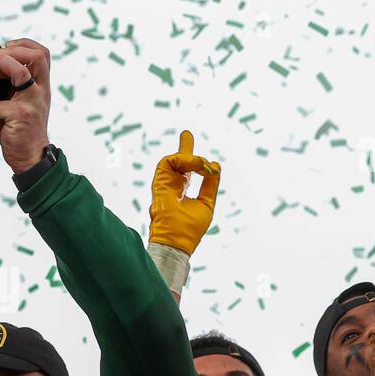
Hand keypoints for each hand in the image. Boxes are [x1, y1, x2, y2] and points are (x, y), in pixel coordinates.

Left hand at [0, 39, 50, 174]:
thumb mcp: (26, 103)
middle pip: (37, 57)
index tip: (6, 44)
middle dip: (13, 49)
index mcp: (42, 86)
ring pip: (21, 72)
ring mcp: (31, 103)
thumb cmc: (26, 130)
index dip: (24, 44)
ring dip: (1, 61)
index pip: (42, 54)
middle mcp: (40, 91)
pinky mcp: (18, 117)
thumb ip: (17, 87)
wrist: (33, 157)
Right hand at [149, 131, 220, 255]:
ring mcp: (164, 184)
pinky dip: (185, 160)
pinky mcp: (158, 183)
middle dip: (185, 148)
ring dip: (191, 158)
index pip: (187, 172)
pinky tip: (197, 164)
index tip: (197, 150)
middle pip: (177, 162)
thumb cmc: (190, 229)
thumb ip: (210, 185)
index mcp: (181, 192)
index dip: (191, 159)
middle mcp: (171, 186)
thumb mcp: (206, 203)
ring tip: (203, 164)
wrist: (177, 241)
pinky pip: (168, 162)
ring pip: (174, 161)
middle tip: (186, 133)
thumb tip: (215, 166)